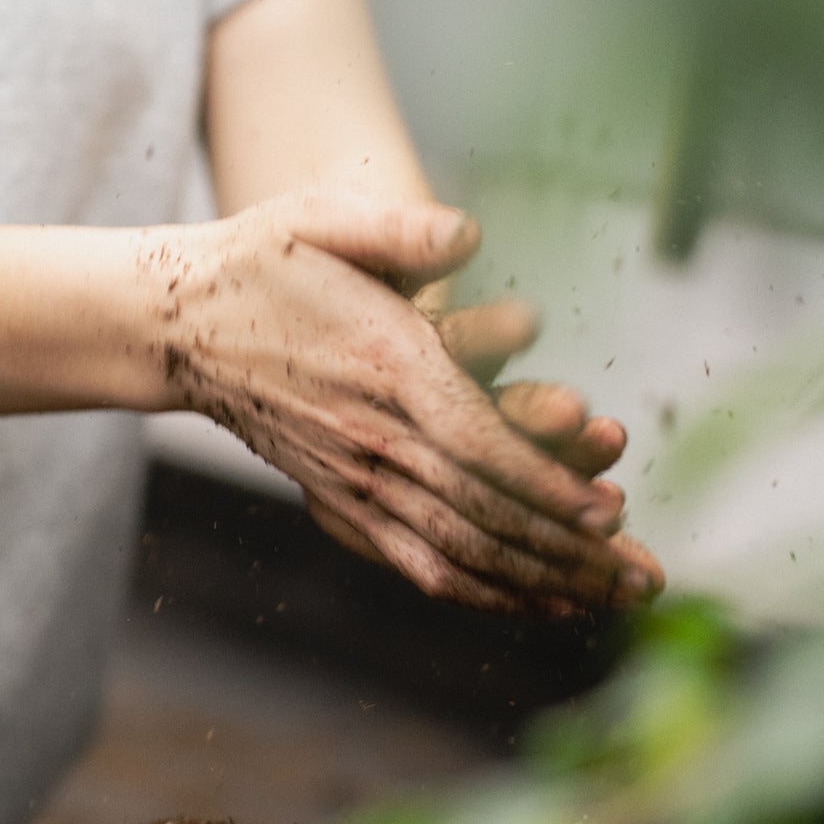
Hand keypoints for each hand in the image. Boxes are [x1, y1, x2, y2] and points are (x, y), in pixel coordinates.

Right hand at [143, 191, 662, 613]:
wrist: (180, 325)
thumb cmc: (265, 261)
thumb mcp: (324, 218)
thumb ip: (399, 228)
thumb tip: (466, 233)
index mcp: (384, 369)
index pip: (476, 445)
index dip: (544, 484)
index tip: (608, 511)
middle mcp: (372, 440)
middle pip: (483, 514)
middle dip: (569, 552)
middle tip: (642, 580)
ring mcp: (354, 481)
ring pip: (457, 551)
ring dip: (540, 581)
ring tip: (610, 600)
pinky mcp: (342, 503)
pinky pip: (416, 561)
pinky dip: (480, 590)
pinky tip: (534, 604)